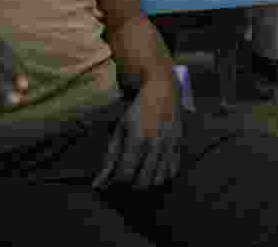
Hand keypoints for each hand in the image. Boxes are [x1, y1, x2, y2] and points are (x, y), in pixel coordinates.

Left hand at [93, 75, 182, 189]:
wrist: (162, 91)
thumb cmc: (137, 110)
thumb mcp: (119, 130)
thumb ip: (109, 158)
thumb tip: (98, 184)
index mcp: (137, 140)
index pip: (125, 175)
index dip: (116, 182)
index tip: (113, 178)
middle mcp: (155, 145)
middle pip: (143, 182)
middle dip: (131, 185)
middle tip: (126, 176)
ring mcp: (169, 146)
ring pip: (158, 180)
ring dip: (147, 182)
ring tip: (140, 175)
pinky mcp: (179, 145)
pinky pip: (172, 171)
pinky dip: (162, 176)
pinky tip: (155, 170)